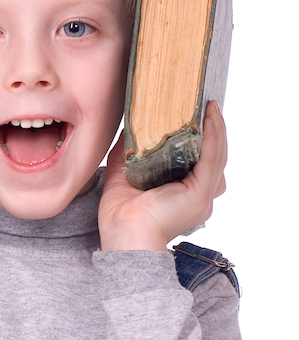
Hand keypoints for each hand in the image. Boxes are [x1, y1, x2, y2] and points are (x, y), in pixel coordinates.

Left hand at [98, 101, 226, 250]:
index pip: (201, 162)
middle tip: (206, 104)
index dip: (202, 138)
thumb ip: (128, 151)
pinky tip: (210, 118)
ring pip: (217, 155)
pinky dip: (213, 136)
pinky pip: (212, 158)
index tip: (196, 114)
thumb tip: (128, 126)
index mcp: (184, 195)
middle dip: (212, 130)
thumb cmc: (121, 216)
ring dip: (216, 128)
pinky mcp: (200, 193)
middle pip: (214, 157)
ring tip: (210, 105)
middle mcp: (199, 196)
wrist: (123, 234)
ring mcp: (203, 196)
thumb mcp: (123, 173)